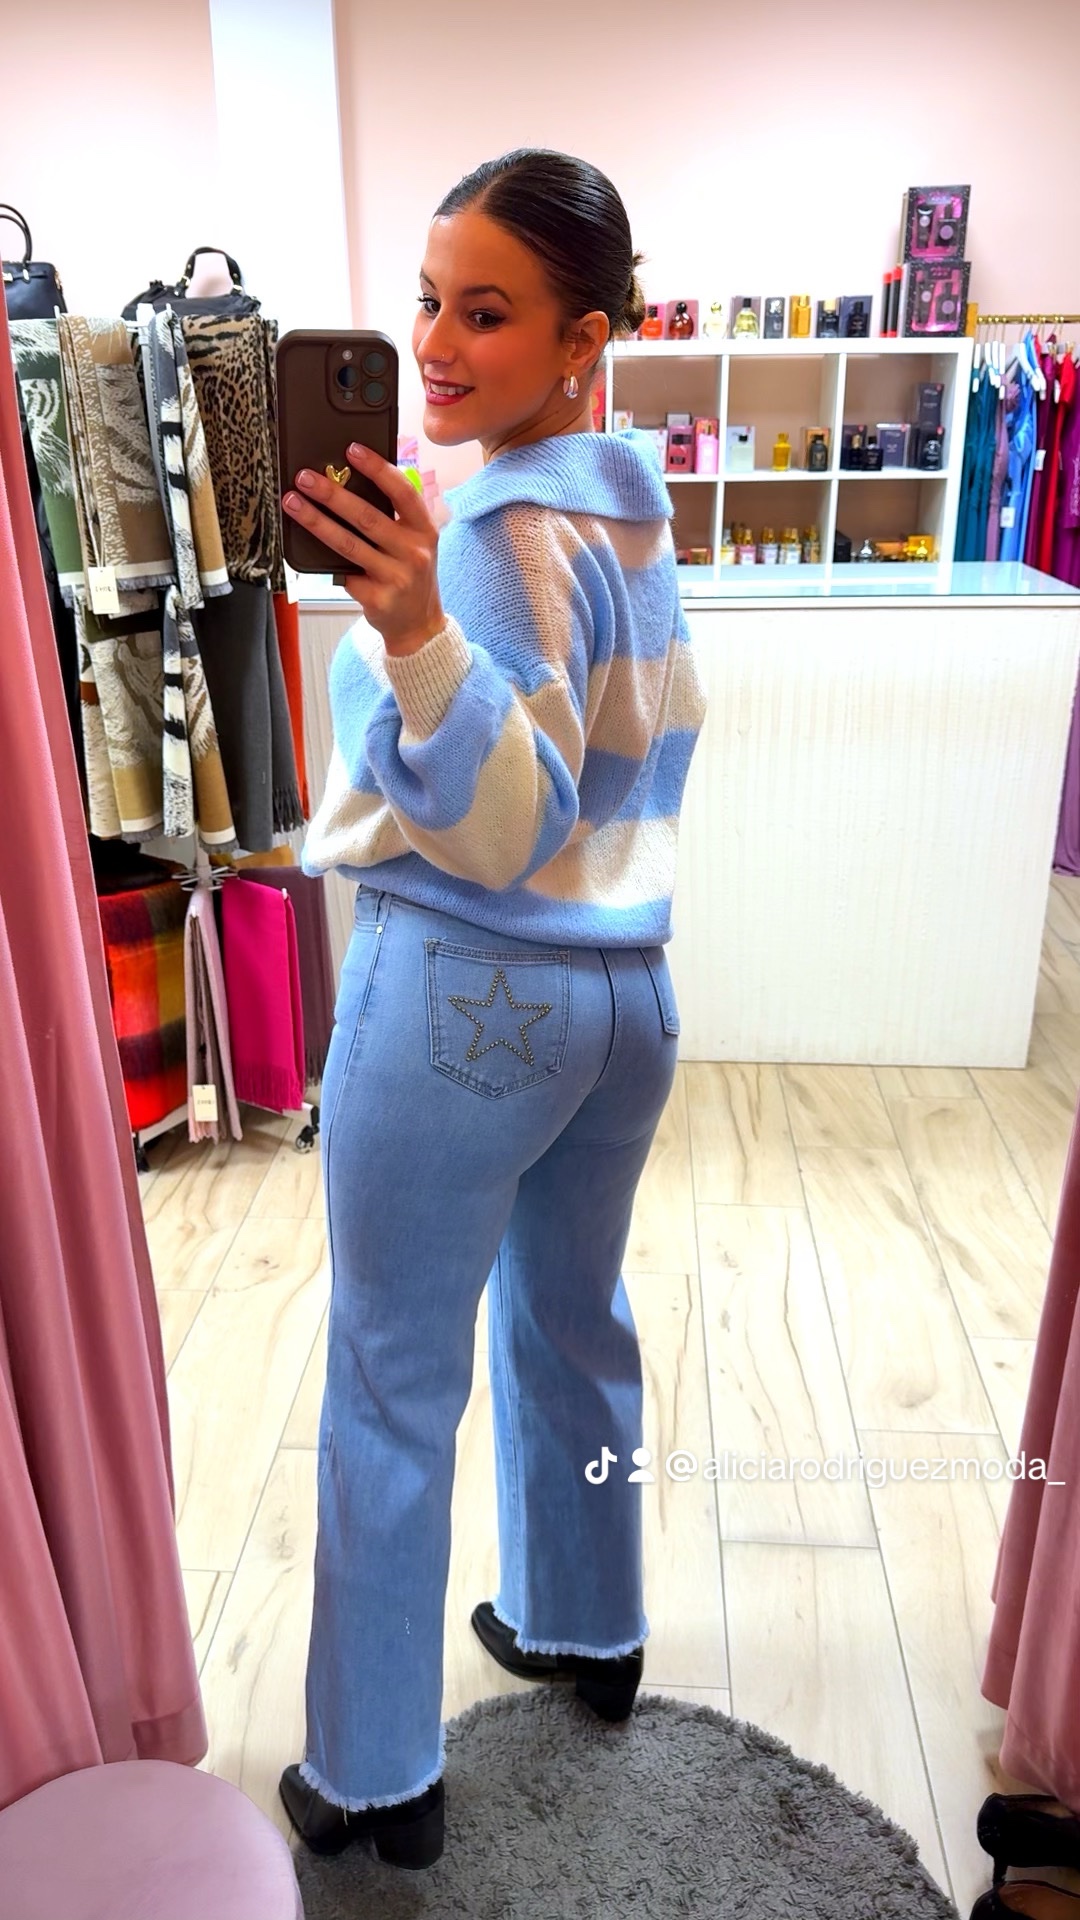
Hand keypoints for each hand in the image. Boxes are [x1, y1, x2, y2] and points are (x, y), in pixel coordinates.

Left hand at [283, 445, 444, 654]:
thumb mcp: (414, 543)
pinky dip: (326, 562)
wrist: (418, 624)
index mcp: (424, 530)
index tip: (351, 450)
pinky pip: (345, 574)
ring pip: (348, 544)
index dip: (377, 468)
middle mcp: (414, 553)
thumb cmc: (409, 575)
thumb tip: (349, 483)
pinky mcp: (378, 599)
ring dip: (316, 521)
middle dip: (332, 494)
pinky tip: (308, 548)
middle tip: (305, 477)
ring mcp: (397, 578)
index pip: (402, 491)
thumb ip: (393, 518)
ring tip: (293, 503)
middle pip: (367, 516)